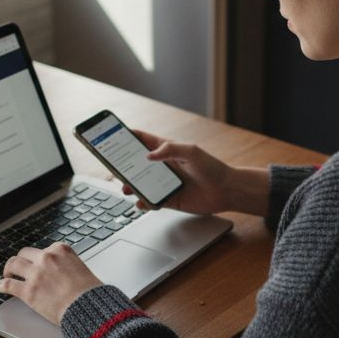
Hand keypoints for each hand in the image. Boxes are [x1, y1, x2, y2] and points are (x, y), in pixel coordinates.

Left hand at [0, 243, 102, 325]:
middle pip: (25, 253)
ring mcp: (36, 273)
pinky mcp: (28, 290)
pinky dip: (1, 285)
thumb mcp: (81, 268)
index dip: (38, 258)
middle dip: (21, 260)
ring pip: (13, 264)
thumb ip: (67, 265)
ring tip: (7, 275)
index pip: (43, 250)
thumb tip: (62, 272)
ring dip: (8, 269)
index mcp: (61, 250)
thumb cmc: (90, 292)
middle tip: (18, 268)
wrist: (88, 306)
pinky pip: (8, 284)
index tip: (36, 264)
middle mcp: (46, 258)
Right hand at [124, 129, 263, 214]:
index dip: (127, 137)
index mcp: (166, 150)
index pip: (142, 140)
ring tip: (126, 188)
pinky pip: (150, 201)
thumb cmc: (212, 167)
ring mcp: (164, 183)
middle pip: (136, 164)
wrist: (226, 191)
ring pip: (139, 184)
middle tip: (113, 168)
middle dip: (123, 165)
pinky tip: (142, 202)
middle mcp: (162, 166)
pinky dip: (143, 203)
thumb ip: (170, 149)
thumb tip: (148, 155)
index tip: (112, 135)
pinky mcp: (168, 199)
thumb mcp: (192, 152)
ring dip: (130, 185)